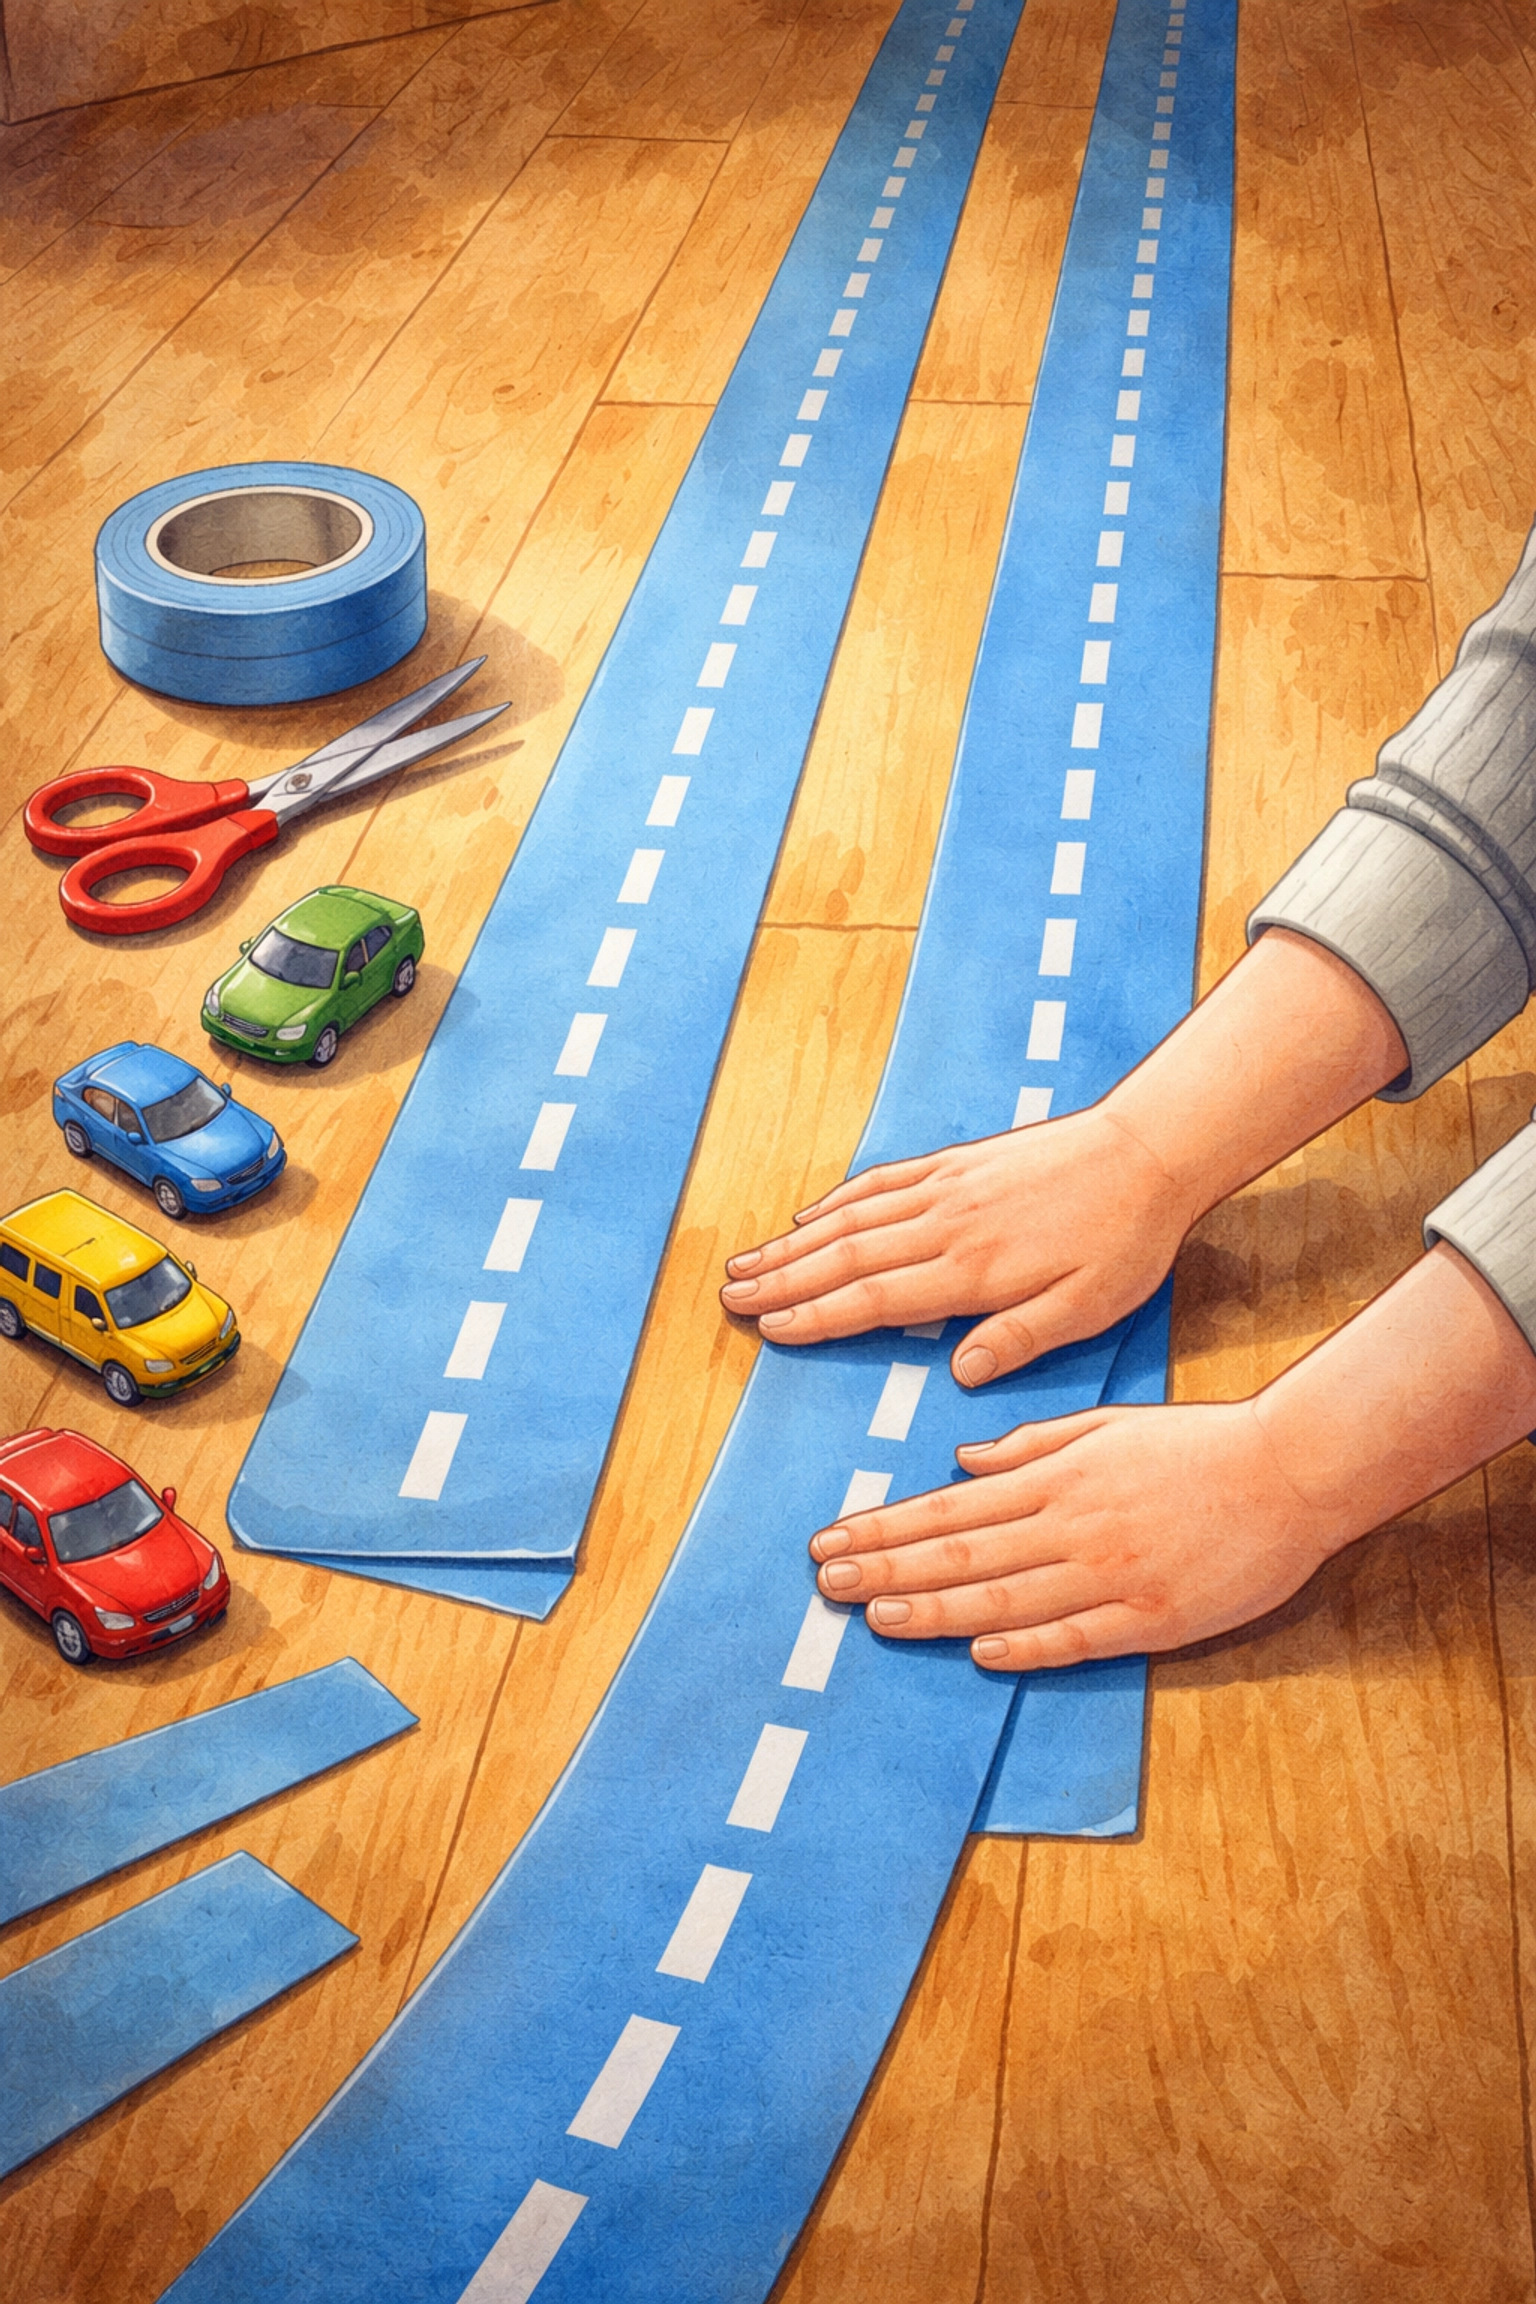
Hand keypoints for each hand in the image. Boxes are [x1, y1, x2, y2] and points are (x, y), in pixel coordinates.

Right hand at [720, 931, 1408, 1388]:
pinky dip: (839, 1199)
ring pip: (853, 1216)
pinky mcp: (958, 1161)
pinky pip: (883, 1181)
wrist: (1146, 1151)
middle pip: (845, 1255)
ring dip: (795, 1241)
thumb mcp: (1086, 1309)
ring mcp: (947, 1186)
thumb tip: (957, 1374)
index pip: (876, 1297)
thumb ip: (1018, 1340)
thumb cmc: (1123, 1240)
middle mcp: (946, 1224)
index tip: (768, 1330)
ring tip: (748, 1262)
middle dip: (782, 1279)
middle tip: (730, 1298)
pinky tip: (811, 1214)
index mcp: (973, 1270)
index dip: (816, 1316)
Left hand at [807, 1401, 1338, 1669]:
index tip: (834, 1541)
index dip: (886, 1528)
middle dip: (888, 1569)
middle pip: (962, 1556)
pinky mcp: (1153, 1618)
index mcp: (1057, 1478)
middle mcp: (1072, 1527)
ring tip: (878, 1619)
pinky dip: (1026, 1648)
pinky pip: (1077, 1638)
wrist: (1289, 1471)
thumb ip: (1032, 1445)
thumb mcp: (1105, 1425)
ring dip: (936, 1612)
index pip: (951, 1509)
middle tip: (827, 1583)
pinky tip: (980, 1655)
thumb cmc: (1196, 1444)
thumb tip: (963, 1462)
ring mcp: (1111, 1576)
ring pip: (1006, 1600)